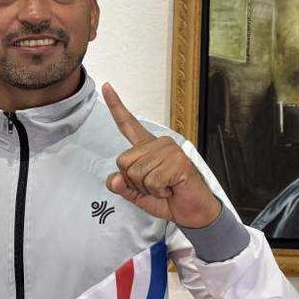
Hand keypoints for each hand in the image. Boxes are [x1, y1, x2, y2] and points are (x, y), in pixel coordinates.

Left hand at [102, 83, 221, 227]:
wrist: (193, 213)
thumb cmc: (167, 199)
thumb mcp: (137, 194)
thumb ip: (123, 186)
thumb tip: (115, 180)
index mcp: (147, 147)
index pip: (127, 125)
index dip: (116, 106)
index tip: (106, 85)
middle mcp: (158, 143)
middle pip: (123, 162)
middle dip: (134, 182)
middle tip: (155, 186)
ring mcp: (170, 150)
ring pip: (136, 173)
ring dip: (148, 188)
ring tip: (165, 187)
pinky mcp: (178, 161)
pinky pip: (152, 181)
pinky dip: (159, 192)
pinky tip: (172, 188)